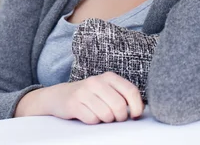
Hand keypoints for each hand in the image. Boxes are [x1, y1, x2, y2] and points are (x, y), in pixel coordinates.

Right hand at [15, 72, 143, 123]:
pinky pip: (92, 120)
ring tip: (99, 115)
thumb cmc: (89, 95)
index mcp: (109, 77)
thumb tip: (140, 111)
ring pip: (107, 115)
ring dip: (105, 120)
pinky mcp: (74, 103)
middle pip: (120, 106)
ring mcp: (84, 92)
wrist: (59, 96)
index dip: (137, 106)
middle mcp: (96, 81)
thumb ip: (122, 95)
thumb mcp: (106, 89)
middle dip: (120, 117)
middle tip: (114, 118)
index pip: (131, 91)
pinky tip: (88, 115)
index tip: (134, 115)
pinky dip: (93, 122)